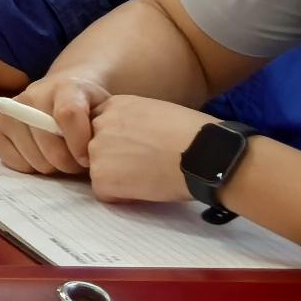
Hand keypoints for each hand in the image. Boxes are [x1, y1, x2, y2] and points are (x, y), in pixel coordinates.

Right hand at [0, 74, 102, 176]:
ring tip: (60, 156)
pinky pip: (15, 163)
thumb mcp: (105, 111)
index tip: (88, 160)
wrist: (61, 93)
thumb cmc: (88, 108)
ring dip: (51, 166)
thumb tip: (101, 160)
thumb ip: (106, 129)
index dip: (79, 143)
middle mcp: (31, 95)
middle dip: (68, 162)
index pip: (68, 114)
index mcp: (65, 86)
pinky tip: (40, 154)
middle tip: (77, 161)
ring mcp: (9, 111)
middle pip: (49, 144)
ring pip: (34, 158)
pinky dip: (31, 167)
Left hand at [83, 94, 224, 206]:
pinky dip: (122, 196)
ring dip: (117, 177)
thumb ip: (133, 122)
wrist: (206, 153)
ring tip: (148, 177)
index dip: (117, 142)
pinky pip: (104, 192)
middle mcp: (99, 124)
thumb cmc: (194, 134)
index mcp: (114, 105)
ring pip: (98, 170)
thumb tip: (132, 140)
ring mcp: (96, 150)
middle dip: (114, 159)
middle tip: (144, 166)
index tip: (135, 149)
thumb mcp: (156, 113)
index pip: (99, 126)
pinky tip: (146, 189)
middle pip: (95, 147)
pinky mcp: (101, 176)